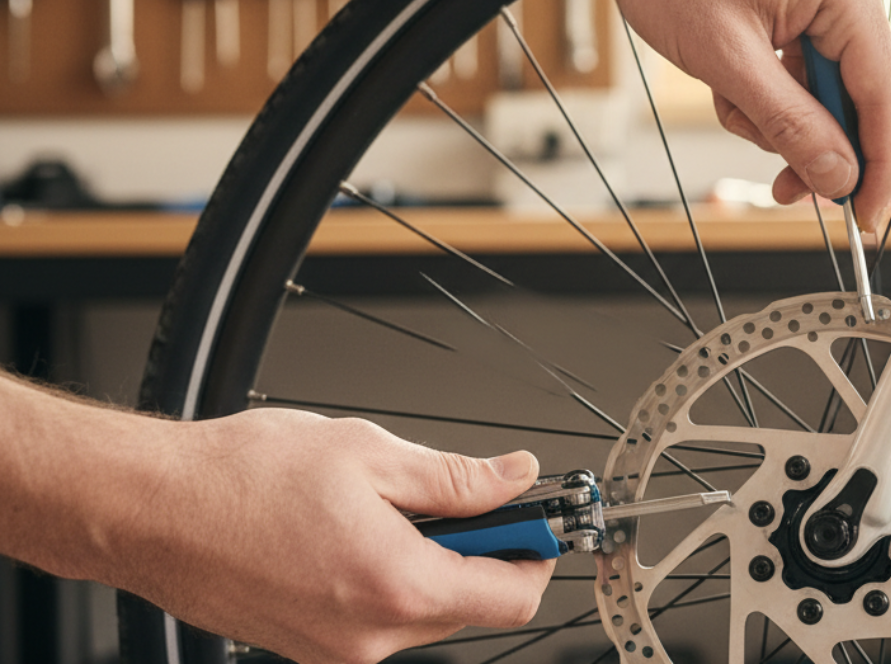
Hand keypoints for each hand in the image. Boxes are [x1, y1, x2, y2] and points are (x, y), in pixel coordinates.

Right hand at [102, 411, 551, 663]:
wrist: (150, 510)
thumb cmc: (242, 478)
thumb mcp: (369, 454)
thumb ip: (456, 478)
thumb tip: (515, 477)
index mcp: (397, 587)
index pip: (509, 598)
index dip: (533, 554)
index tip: (533, 521)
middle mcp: (370, 638)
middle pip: (466, 607)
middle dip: (476, 552)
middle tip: (456, 499)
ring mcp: (335, 652)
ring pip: (420, 614)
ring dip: (426, 564)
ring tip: (382, 509)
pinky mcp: (307, 650)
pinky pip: (374, 621)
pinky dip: (384, 581)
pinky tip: (349, 535)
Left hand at [551, 0, 890, 229]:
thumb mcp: (727, 60)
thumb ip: (788, 122)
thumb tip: (839, 176)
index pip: (883, 96)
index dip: (877, 165)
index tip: (865, 217)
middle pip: (860, 105)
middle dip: (814, 148)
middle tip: (782, 190)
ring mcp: (835, 8)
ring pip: (828, 104)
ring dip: (778, 125)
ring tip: (730, 105)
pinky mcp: (813, 22)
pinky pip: (808, 87)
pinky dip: (769, 105)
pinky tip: (732, 90)